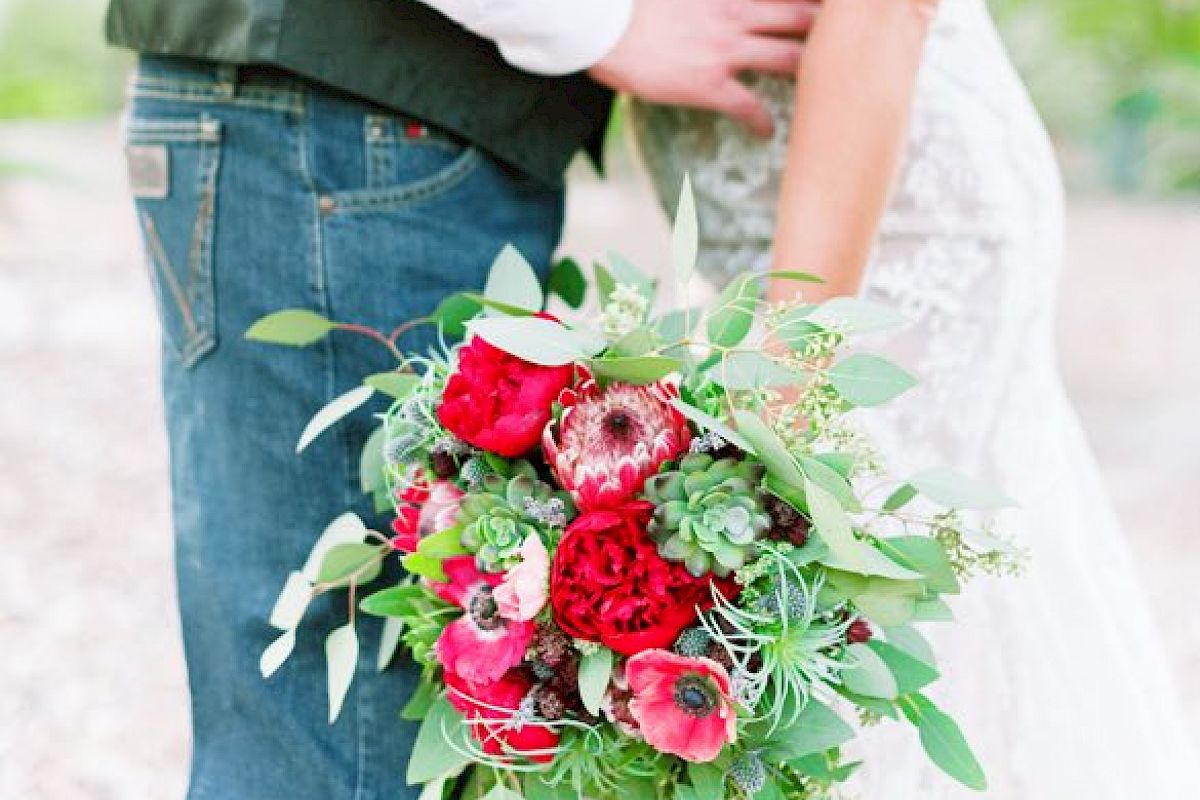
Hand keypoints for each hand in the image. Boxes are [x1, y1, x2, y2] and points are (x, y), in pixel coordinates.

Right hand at [589, 0, 819, 136]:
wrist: (600, 25)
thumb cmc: (630, 7)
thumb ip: (707, 2)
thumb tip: (711, 8)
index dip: (816, 3)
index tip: (831, 11)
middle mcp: (736, 15)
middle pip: (803, 19)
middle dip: (829, 32)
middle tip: (847, 46)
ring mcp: (725, 50)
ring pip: (791, 58)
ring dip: (812, 75)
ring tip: (822, 93)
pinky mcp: (707, 83)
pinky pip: (749, 106)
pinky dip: (763, 122)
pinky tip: (768, 133)